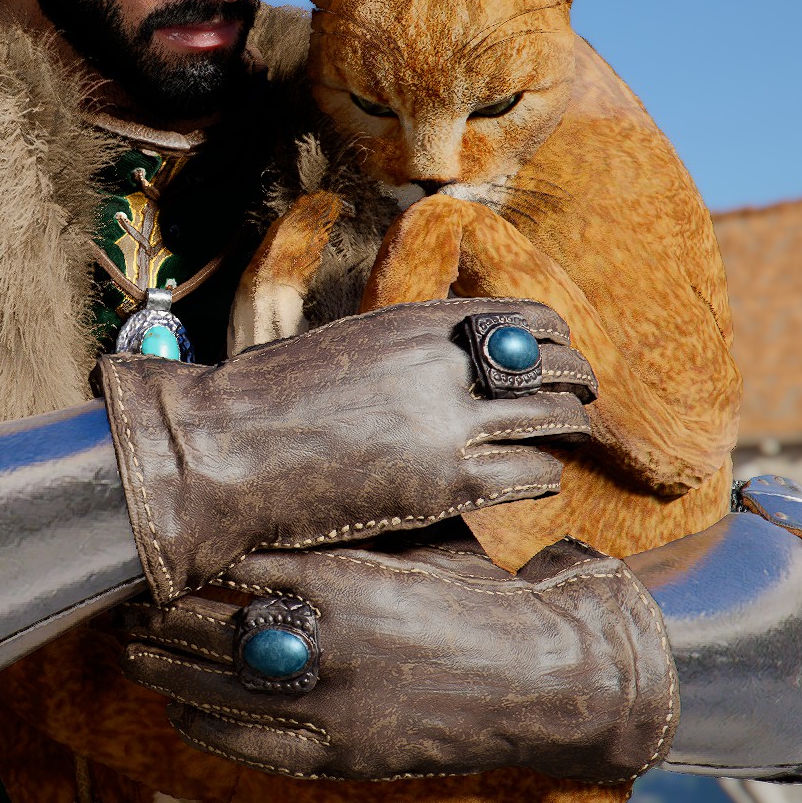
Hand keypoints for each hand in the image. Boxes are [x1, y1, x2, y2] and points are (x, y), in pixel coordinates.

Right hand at [98, 297, 594, 601]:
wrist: (222, 449)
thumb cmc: (266, 401)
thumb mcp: (348, 347)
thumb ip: (405, 350)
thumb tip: (443, 358)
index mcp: (420, 323)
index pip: (529, 319)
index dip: (554, 342)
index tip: (554, 360)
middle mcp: (446, 363)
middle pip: (555, 366)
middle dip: (577, 386)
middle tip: (579, 405)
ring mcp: (453, 422)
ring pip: (557, 420)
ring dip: (567, 432)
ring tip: (562, 445)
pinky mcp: (449, 483)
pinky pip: (533, 473)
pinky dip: (540, 476)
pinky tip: (529, 482)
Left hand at [119, 539, 675, 782]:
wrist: (543, 675)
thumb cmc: (474, 588)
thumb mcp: (413, 532)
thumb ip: (346, 514)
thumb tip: (268, 473)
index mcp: (345, 576)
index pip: (230, 559)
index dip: (179, 554)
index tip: (146, 541)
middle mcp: (329, 641)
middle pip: (203, 623)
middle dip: (151, 610)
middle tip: (119, 594)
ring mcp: (329, 705)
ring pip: (209, 685)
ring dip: (158, 663)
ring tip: (129, 644)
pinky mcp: (337, 755)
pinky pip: (241, 742)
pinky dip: (197, 718)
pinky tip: (175, 700)